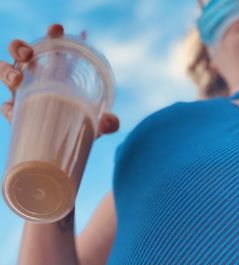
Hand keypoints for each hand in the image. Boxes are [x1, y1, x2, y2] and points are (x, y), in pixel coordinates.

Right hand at [0, 24, 118, 135]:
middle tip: (28, 55)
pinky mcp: (16, 112)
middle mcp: (36, 76)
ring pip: (5, 73)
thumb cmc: (82, 122)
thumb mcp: (98, 120)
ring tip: (17, 79)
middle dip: (19, 48)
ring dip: (7, 71)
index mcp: (57, 70)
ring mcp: (23, 92)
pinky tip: (13, 111)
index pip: (52, 47)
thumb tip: (110, 123)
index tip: (57, 29)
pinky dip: (7, 107)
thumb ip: (108, 122)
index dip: (53, 35)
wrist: (68, 143)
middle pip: (20, 54)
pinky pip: (6, 106)